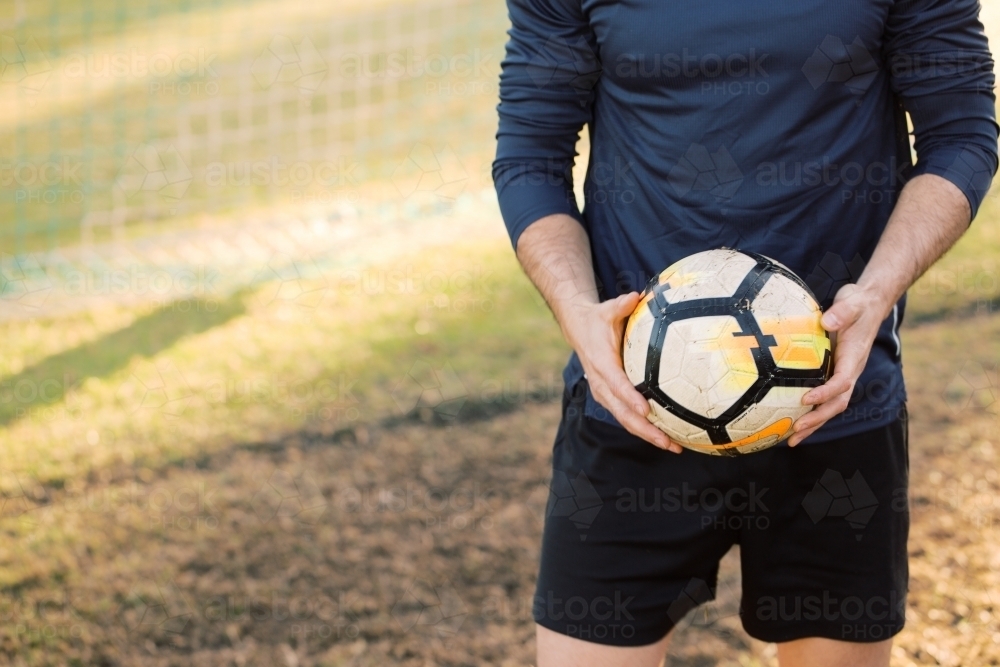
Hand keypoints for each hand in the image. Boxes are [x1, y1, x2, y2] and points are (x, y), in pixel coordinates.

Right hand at [563, 292, 681, 452]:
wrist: (580, 330)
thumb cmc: (599, 319)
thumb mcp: (607, 309)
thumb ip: (621, 305)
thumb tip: (636, 296)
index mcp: (602, 363)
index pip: (616, 384)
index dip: (630, 398)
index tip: (646, 409)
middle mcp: (601, 383)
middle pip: (622, 412)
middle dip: (645, 429)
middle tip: (668, 441)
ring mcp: (605, 393)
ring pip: (625, 420)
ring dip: (648, 435)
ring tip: (674, 447)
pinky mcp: (610, 398)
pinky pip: (627, 417)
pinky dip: (645, 429)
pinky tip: (667, 437)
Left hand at [789, 283, 885, 445]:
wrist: (868, 303)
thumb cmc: (857, 303)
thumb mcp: (851, 302)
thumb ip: (842, 312)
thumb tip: (828, 321)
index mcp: (854, 357)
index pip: (842, 381)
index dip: (825, 393)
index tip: (805, 399)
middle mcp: (850, 370)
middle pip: (837, 403)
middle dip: (818, 419)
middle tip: (795, 431)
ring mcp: (843, 374)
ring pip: (831, 406)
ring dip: (813, 424)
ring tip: (792, 440)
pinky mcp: (835, 372)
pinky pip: (824, 398)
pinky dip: (811, 413)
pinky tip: (791, 422)